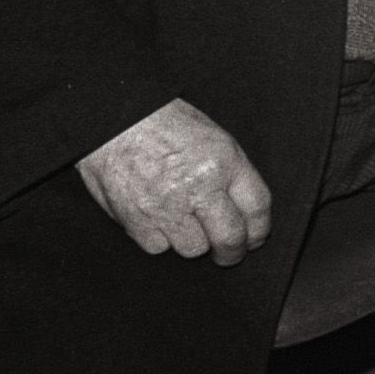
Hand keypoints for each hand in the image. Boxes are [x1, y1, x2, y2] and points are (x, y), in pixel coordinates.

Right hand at [75, 99, 272, 263]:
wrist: (115, 119)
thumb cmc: (164, 123)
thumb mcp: (213, 137)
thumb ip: (231, 174)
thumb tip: (245, 212)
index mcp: (224, 162)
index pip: (257, 207)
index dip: (259, 230)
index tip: (255, 238)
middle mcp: (198, 186)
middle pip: (229, 237)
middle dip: (233, 252)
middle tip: (229, 254)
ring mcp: (166, 206)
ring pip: (193, 249)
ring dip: (194, 243)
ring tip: (188, 228)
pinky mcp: (136, 220)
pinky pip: (158, 247)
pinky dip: (160, 240)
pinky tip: (160, 222)